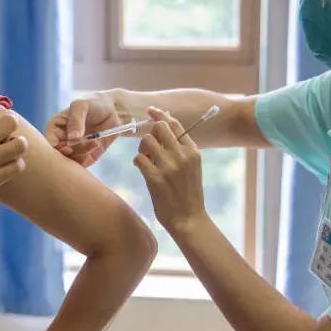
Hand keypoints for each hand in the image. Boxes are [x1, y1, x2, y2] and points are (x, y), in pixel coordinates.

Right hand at [44, 91, 123, 166]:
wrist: (112, 110)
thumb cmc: (93, 103)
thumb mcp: (82, 105)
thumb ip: (76, 120)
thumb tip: (72, 138)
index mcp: (54, 127)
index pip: (48, 142)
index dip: (55, 148)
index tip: (68, 147)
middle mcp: (61, 140)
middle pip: (59, 155)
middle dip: (72, 152)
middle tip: (85, 143)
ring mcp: (72, 149)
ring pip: (70, 161)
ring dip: (82, 153)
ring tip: (95, 141)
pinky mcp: (84, 156)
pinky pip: (81, 164)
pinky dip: (88, 157)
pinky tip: (96, 145)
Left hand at [133, 108, 207, 233]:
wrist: (189, 219)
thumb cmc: (188, 193)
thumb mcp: (192, 167)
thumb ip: (180, 149)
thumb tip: (164, 126)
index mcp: (193, 151)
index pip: (175, 124)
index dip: (160, 115)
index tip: (151, 111)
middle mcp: (182, 155)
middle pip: (158, 128)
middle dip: (150, 133)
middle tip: (149, 145)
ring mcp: (168, 166)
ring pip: (146, 141)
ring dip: (142, 149)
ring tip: (146, 160)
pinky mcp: (155, 178)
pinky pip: (139, 158)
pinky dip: (138, 162)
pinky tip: (142, 169)